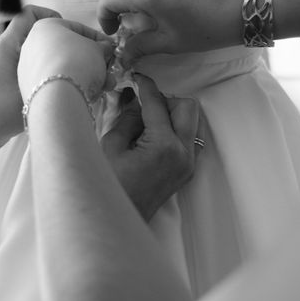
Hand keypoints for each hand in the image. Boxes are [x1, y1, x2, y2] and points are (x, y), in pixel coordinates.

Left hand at [0, 5, 60, 155]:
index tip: (68, 30)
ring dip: (53, 53)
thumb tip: (71, 48)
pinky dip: (45, 66)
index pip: (30, 13)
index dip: (51, 15)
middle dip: (57, 37)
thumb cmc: (0, 107)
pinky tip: (58, 82)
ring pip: (35, 48)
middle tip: (77, 50)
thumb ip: (46, 58)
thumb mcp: (26, 81)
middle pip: (35, 31)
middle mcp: (5, 49)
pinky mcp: (9, 79)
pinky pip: (30, 63)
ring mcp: (6, 65)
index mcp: (7, 44)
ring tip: (72, 66)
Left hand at [18, 18, 113, 101]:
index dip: (98, 39)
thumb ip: (102, 46)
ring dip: (86, 76)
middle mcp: (32, 45)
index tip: (109, 48)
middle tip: (106, 68)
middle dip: (92, 61)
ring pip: (64, 70)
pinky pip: (55, 85)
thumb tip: (104, 48)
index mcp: (45, 26)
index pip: (77, 28)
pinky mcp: (29, 89)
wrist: (58, 96)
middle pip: (69, 51)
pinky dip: (72, 88)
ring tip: (104, 85)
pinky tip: (89, 95)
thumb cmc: (77, 62)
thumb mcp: (98, 49)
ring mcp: (28, 69)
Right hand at [101, 75, 201, 221]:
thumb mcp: (111, 146)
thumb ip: (127, 117)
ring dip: (171, 114)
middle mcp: (183, 154)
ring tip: (145, 121)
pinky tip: (152, 135)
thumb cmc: (108, 186)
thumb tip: (134, 96)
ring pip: (191, 121)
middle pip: (186, 107)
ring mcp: (189, 164)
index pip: (158, 104)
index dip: (146, 86)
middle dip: (165, 100)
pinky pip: (188, 137)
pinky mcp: (187, 170)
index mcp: (164, 146)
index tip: (136, 77)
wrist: (116, 223)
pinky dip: (174, 129)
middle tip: (142, 105)